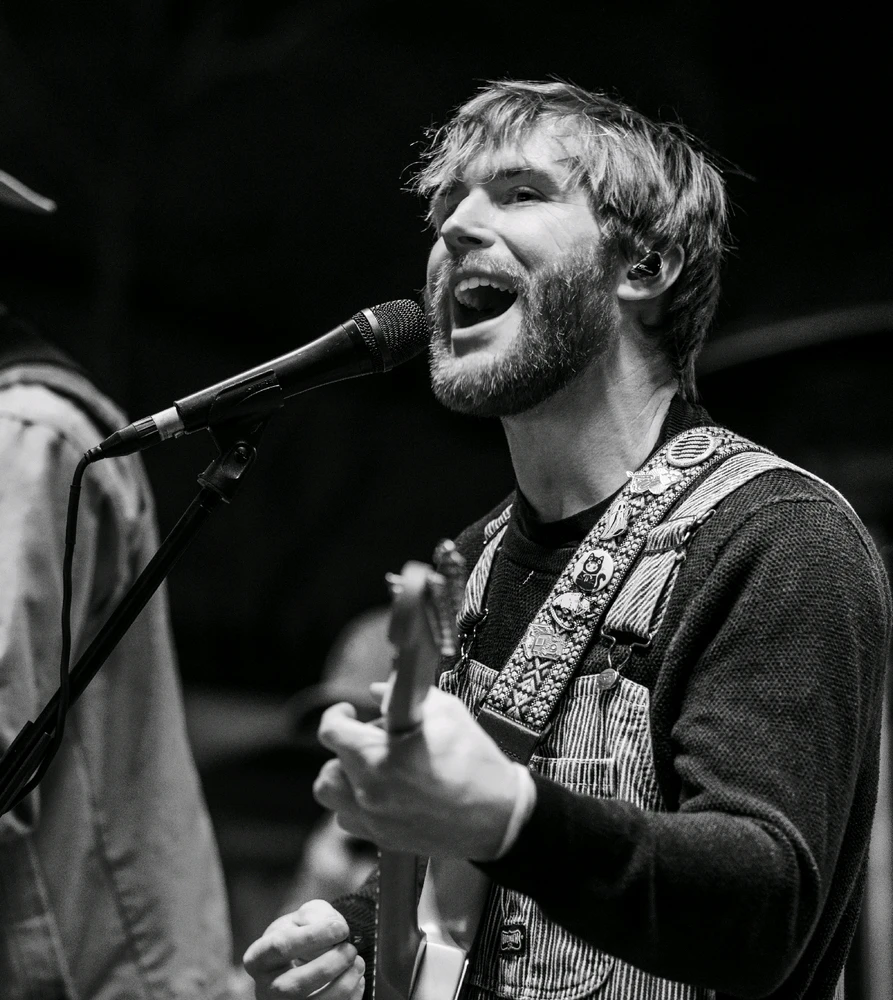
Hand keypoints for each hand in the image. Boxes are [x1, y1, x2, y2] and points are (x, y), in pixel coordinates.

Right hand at [242, 899, 364, 998]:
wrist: (298, 962)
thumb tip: (333, 928)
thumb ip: (315, 915)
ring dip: (344, 983)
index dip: (315, 936)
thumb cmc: (299, 937)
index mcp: (258, 959)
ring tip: (357, 963)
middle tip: (350, 949)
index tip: (341, 928)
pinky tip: (355, 980)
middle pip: (296, 984)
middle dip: (331, 965)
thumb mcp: (301, 917)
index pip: (281, 947)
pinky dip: (350, 997)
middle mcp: (266, 989)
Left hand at [313, 684, 517, 859]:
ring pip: (332, 797)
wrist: (498, 816)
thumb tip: (379, 690)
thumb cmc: (475, 763)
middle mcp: (368, 792)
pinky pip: (349, 820)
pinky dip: (356, 804)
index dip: (337, 715)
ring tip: (368, 767)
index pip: (331, 732)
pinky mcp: (383, 839)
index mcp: (377, 758)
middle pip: (328, 767)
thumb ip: (403, 696)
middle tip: (368, 739)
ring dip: (343, 778)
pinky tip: (379, 791)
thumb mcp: (446, 712)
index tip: (348, 711)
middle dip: (345, 748)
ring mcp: (374, 820)